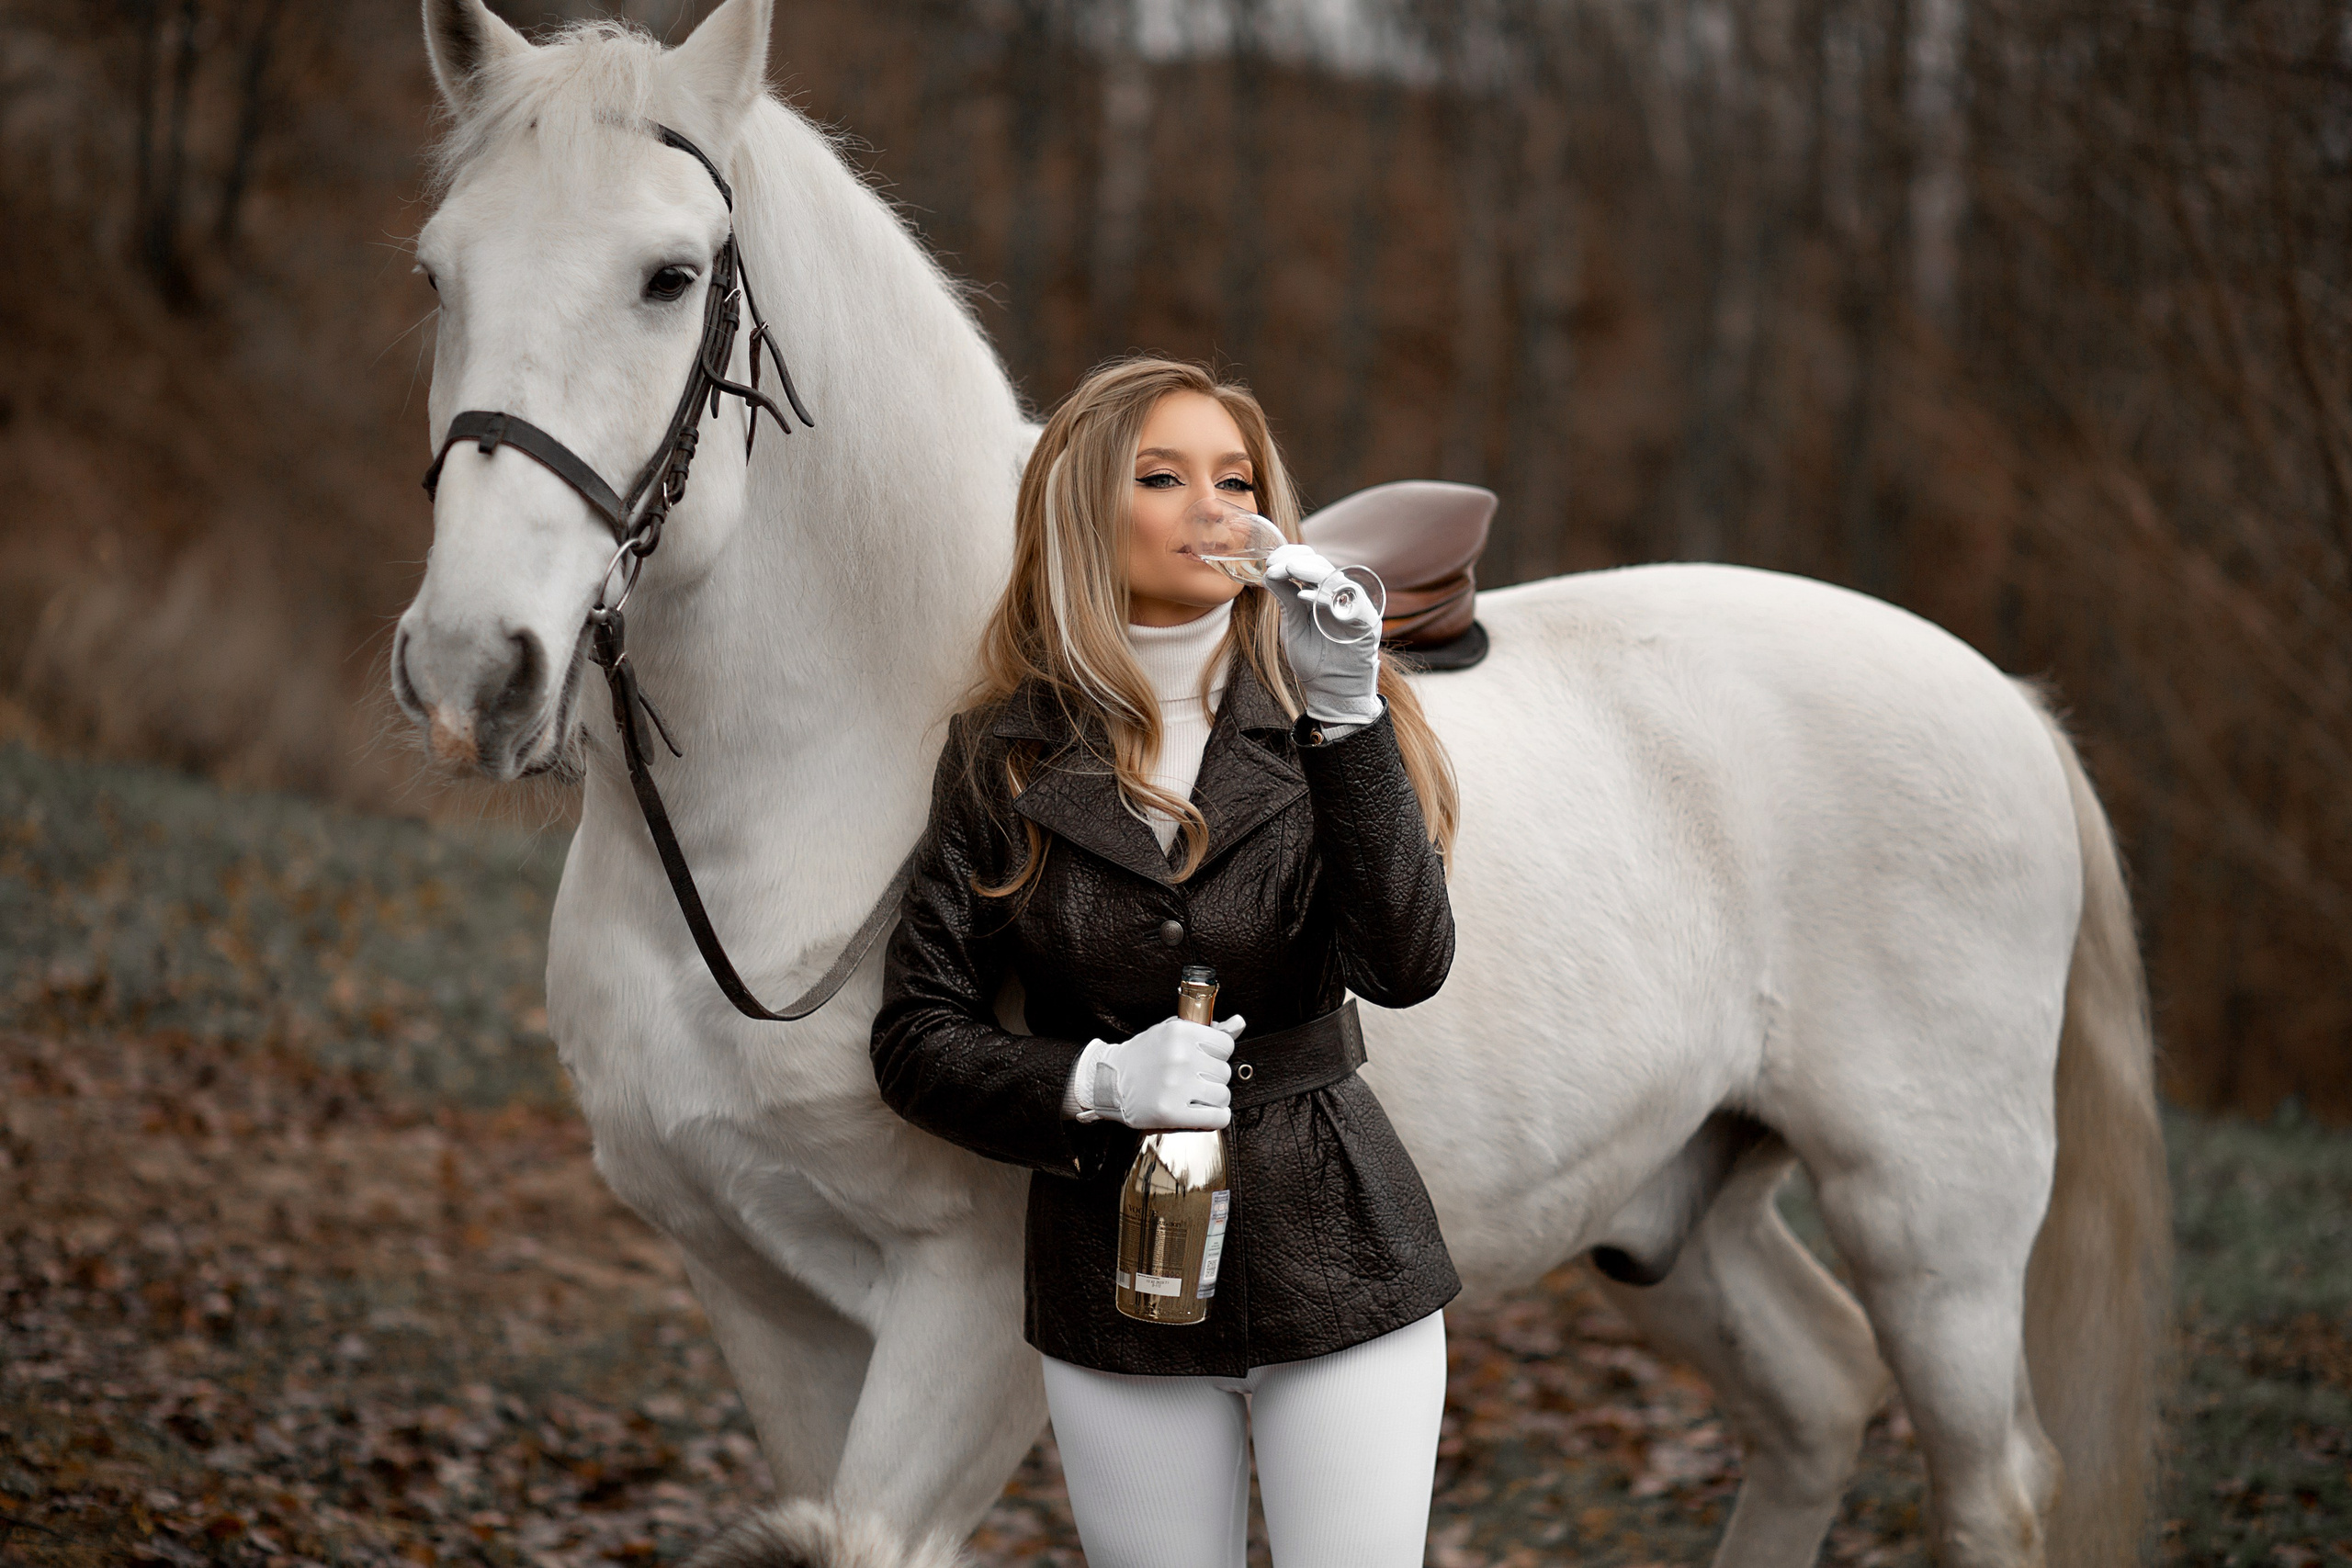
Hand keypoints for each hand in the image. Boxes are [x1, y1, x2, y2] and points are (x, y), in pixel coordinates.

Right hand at [1082, 1013, 1244, 1129]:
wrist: (1109, 1082)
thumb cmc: (1143, 1056)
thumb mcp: (1171, 1033)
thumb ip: (1207, 1030)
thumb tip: (1238, 1023)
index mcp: (1180, 1032)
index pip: (1226, 1045)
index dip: (1217, 1054)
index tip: (1203, 1059)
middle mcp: (1179, 1057)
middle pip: (1224, 1072)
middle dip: (1212, 1078)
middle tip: (1192, 1080)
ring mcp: (1175, 1086)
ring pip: (1223, 1095)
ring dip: (1212, 1099)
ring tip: (1192, 1096)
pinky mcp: (1171, 1113)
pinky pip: (1217, 1118)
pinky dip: (1214, 1118)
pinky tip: (1199, 1112)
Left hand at [1264, 544, 1382, 725]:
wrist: (1332, 690)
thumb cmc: (1313, 658)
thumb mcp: (1293, 624)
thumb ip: (1286, 599)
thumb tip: (1268, 572)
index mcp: (1322, 594)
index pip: (1309, 563)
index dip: (1290, 556)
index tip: (1269, 560)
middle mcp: (1340, 596)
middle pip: (1322, 566)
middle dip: (1297, 560)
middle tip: (1276, 564)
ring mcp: (1355, 608)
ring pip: (1337, 579)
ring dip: (1311, 571)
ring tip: (1289, 569)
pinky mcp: (1367, 623)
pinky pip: (1352, 604)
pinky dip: (1329, 597)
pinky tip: (1307, 596)